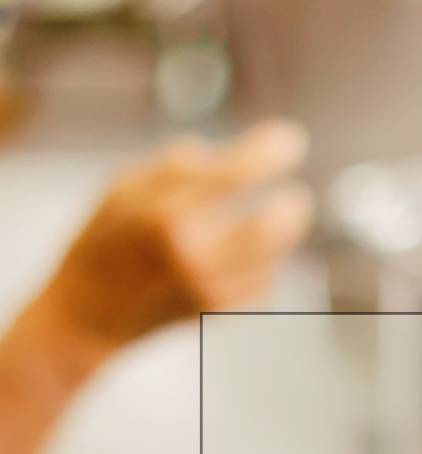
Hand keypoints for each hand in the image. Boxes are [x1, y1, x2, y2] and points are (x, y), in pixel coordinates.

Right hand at [42, 118, 312, 347]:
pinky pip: (263, 286)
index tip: (292, 140)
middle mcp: (191, 254)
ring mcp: (207, 289)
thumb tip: (234, 156)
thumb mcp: (125, 185)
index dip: (268, 154)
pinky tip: (246, 260)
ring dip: (278, 240)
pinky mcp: (217, 313)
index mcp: (165, 213)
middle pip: (270, 229)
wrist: (93, 312)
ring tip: (267, 225)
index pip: (232, 176)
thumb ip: (178, 165)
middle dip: (292, 209)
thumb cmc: (110, 237)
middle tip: (297, 198)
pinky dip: (263, 268)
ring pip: (272, 260)